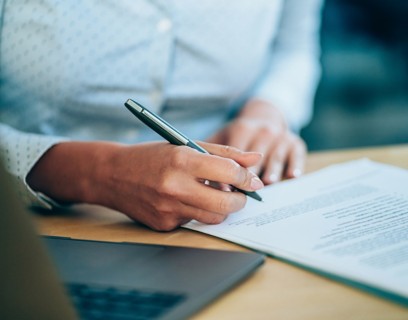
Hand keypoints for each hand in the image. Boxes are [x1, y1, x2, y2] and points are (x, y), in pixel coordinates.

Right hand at [27, 141, 262, 230]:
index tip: (253, 181)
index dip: (247, 177)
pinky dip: (196, 212)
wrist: (112, 175)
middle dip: (241, 201)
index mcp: (182, 160)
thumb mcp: (186, 145)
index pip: (229, 172)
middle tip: (240, 195)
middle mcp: (175, 187)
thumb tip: (255, 160)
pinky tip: (184, 201)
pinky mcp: (163, 225)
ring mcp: (168, 209)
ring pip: (213, 218)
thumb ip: (223, 153)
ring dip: (221, 209)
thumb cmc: (152, 156)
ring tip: (214, 195)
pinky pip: (192, 222)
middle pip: (226, 204)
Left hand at [207, 99, 305, 184]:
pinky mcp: (295, 142)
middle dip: (250, 176)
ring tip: (269, 183)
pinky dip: (295, 164)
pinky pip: (297, 154)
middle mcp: (263, 131)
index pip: (236, 153)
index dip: (230, 172)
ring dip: (272, 171)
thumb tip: (202, 177)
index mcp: (242, 128)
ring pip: (276, 156)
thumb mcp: (223, 136)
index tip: (224, 187)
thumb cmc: (239, 134)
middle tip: (244, 192)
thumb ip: (212, 154)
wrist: (265, 116)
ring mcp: (281, 136)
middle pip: (257, 157)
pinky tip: (292, 175)